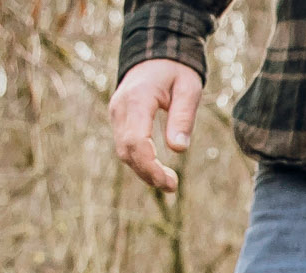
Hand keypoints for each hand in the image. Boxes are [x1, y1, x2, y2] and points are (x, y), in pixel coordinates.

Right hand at [109, 58, 202, 192]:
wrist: (155, 53)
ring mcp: (116, 113)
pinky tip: (157, 170)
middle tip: (173, 186)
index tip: (170, 182)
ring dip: (143, 171)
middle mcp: (121, 107)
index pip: (136, 141)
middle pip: (127, 150)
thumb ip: (183, 117)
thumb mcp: (189, 88)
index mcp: (138, 98)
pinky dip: (139, 161)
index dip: (150, 166)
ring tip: (168, 182)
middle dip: (148, 173)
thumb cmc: (176, 70)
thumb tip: (178, 149)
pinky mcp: (119, 118)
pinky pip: (125, 145)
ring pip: (123, 151)